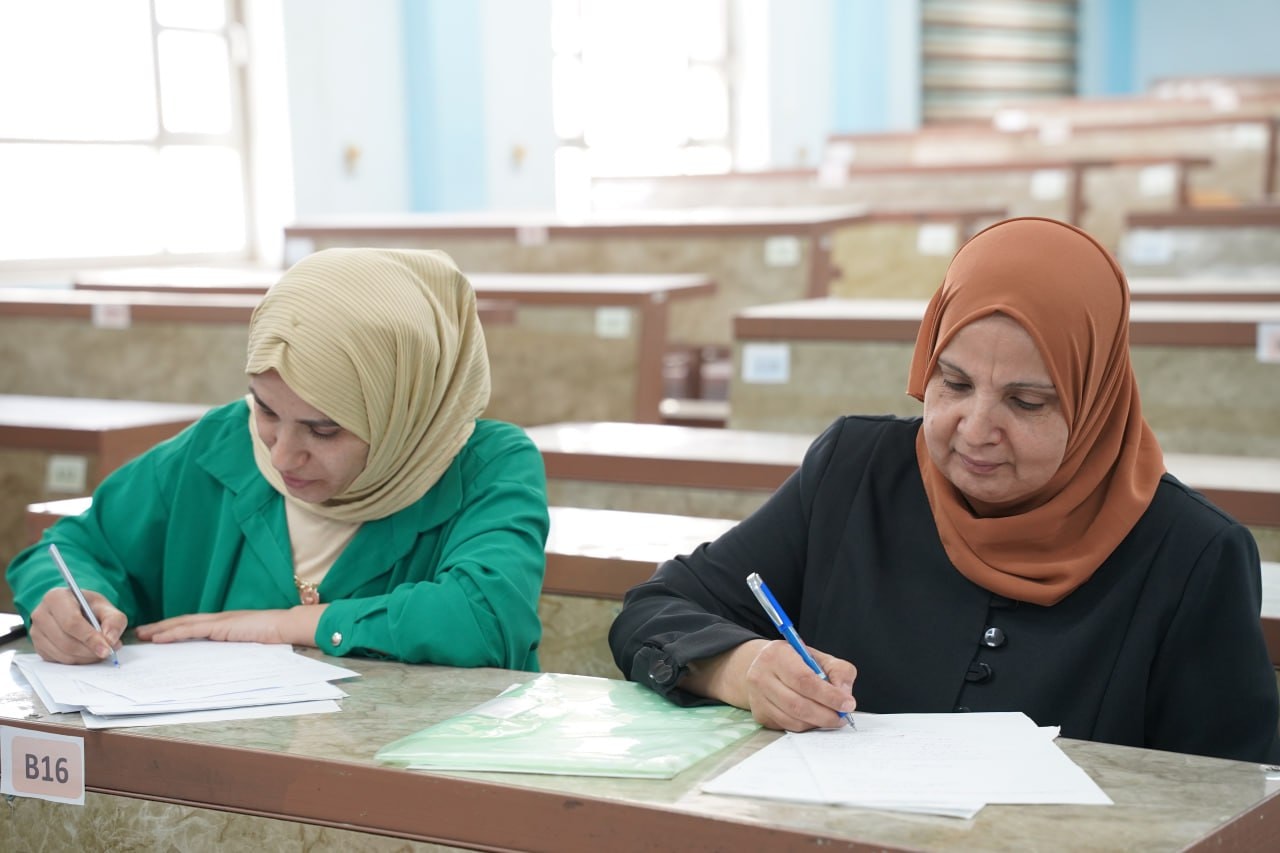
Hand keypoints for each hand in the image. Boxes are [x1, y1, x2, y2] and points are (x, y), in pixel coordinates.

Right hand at [29, 587, 126, 664]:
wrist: (76, 610)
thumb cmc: (89, 607)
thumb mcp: (106, 608)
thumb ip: (114, 621)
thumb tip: (110, 640)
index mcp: (56, 598)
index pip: (71, 623)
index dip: (90, 638)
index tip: (107, 649)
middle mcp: (41, 615)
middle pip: (66, 641)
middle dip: (90, 651)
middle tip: (108, 652)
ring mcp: (36, 632)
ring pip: (63, 654)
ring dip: (85, 658)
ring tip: (101, 651)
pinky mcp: (38, 647)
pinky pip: (59, 661)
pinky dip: (77, 661)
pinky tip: (88, 653)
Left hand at [135, 605, 326, 646]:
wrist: (286, 626)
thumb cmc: (273, 637)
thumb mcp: (248, 646)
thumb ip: (232, 649)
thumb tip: (217, 663)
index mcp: (225, 624)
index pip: (194, 625)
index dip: (174, 628)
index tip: (158, 633)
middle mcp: (218, 620)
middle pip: (183, 622)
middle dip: (161, 627)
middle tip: (142, 631)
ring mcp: (219, 621)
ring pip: (183, 623)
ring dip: (162, 629)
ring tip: (145, 633)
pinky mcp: (220, 625)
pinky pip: (192, 629)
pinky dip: (174, 632)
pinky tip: (161, 637)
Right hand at [688, 638, 856, 730]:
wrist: (764, 667)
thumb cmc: (794, 661)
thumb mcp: (818, 657)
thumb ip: (838, 671)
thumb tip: (845, 695)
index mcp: (777, 654)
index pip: (804, 680)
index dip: (828, 695)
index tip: (847, 704)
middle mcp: (761, 675)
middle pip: (797, 704)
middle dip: (825, 714)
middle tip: (842, 717)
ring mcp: (757, 697)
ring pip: (793, 719)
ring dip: (817, 722)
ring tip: (832, 718)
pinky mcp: (759, 714)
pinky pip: (787, 726)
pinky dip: (806, 726)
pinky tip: (814, 718)